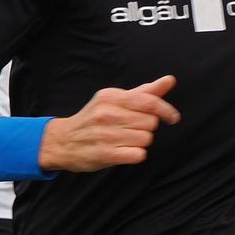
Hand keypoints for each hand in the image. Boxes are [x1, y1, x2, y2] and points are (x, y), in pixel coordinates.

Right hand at [36, 75, 178, 170]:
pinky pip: (138, 155)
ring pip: (146, 139)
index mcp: (110, 97)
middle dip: (146, 127)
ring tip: (123, 140)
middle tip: (131, 129)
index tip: (172, 118)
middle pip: (150, 122)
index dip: (166, 110)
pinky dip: (135, 154)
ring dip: (140, 142)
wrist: (63, 141)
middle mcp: (106, 114)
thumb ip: (144, 92)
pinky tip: (124, 151)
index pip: (149, 102)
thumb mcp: (115, 100)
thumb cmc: (94, 119)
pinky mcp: (104, 154)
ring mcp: (104, 135)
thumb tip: (169, 80)